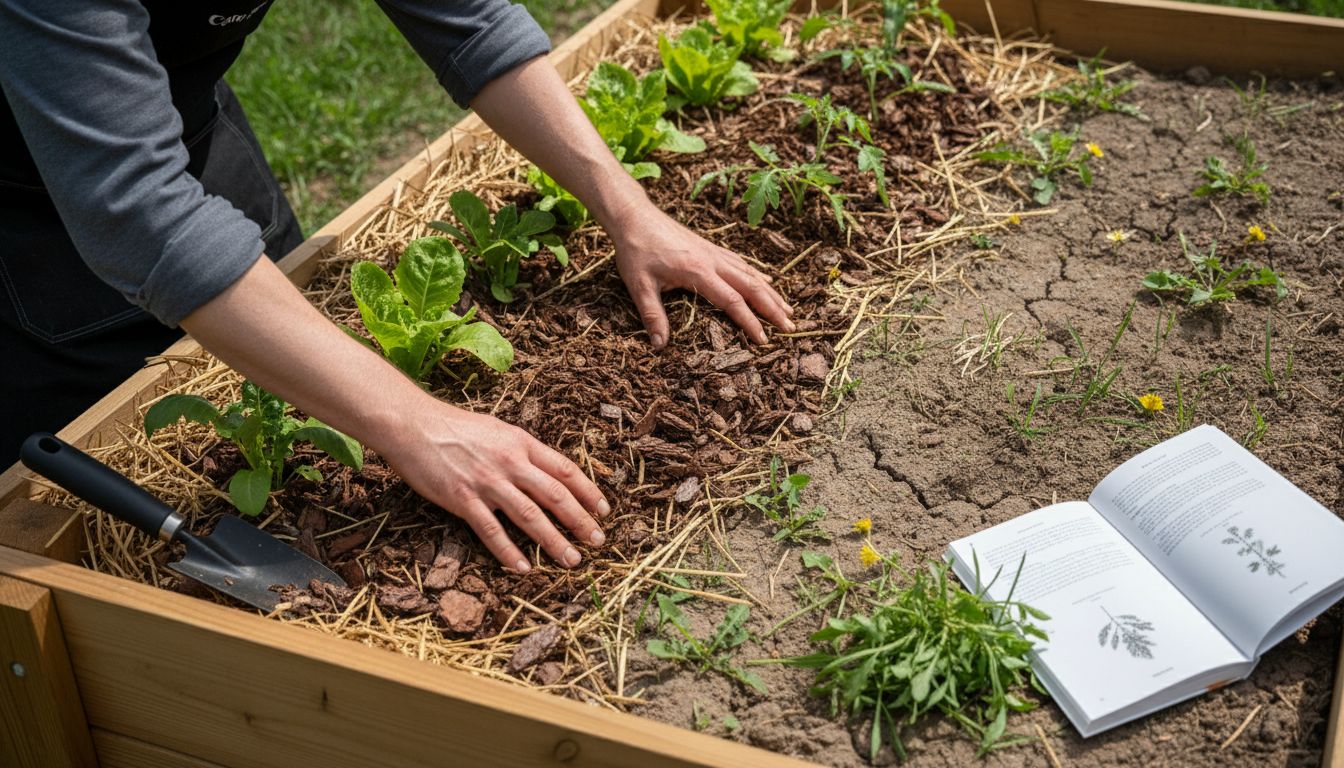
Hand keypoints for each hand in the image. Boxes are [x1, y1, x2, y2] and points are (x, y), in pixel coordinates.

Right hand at [379, 399, 609, 570]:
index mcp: (521, 443)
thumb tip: (545, 468)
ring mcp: (487, 482)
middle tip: (599, 541)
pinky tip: (523, 568)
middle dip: (581, 521)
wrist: (412, 424)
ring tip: (571, 560)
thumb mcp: (497, 429)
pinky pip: (491, 530)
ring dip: (553, 541)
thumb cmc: (454, 426)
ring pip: (530, 516)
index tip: (604, 511)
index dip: (588, 492)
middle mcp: (509, 462)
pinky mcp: (462, 499)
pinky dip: (508, 551)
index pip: (565, 469)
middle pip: (555, 495)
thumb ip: (521, 449)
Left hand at [611, 207, 794, 347]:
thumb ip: (653, 315)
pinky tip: (766, 281)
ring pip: (751, 273)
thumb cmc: (635, 250)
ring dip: (771, 292)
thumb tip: (659, 345)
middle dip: (773, 308)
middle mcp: (712, 261)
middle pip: (752, 287)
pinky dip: (757, 274)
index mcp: (698, 272)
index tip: (764, 340)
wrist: (634, 216)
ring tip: (788, 309)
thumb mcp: (639, 285)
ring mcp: (713, 252)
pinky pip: (741, 263)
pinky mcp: (710, 247)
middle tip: (790, 328)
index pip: (732, 301)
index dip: (750, 322)